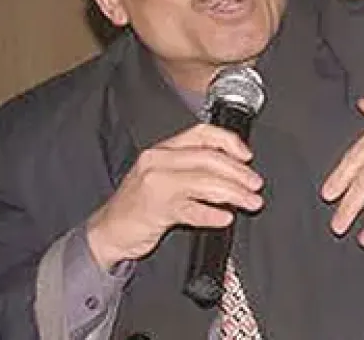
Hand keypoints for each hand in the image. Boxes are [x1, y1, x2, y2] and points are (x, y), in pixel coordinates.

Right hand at [86, 124, 263, 269]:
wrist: (107, 231)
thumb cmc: (140, 205)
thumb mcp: (163, 177)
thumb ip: (192, 168)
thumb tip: (234, 169)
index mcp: (163, 149)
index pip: (202, 133)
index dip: (229, 141)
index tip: (247, 156)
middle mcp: (158, 161)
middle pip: (208, 159)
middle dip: (238, 172)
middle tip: (255, 185)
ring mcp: (155, 184)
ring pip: (204, 183)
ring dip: (233, 193)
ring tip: (249, 202)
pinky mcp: (154, 209)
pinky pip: (190, 210)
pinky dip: (211, 214)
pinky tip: (225, 218)